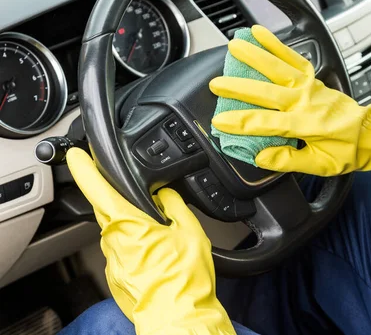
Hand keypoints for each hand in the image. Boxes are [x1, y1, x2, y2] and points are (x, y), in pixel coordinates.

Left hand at [66, 148, 234, 334]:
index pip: (99, 190)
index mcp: (129, 225)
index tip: (76, 156)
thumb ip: (175, 206)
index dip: (86, 170)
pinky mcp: (116, 276)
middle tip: (151, 208)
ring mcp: (112, 261)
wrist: (179, 317)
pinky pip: (123, 252)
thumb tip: (166, 194)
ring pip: (118, 232)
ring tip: (164, 241)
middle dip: (125, 202)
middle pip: (109, 210)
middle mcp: (113, 242)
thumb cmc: (185, 280)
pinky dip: (138, 249)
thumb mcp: (191, 232)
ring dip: (135, 228)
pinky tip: (159, 259)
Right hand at [210, 25, 370, 181]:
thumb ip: (288, 160)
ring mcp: (309, 86)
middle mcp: (306, 102)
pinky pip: (292, 57)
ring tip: (233, 45)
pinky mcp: (311, 78)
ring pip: (278, 67)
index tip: (220, 121)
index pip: (268, 124)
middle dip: (239, 87)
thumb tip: (261, 156)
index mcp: (307, 125)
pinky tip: (260, 33)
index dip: (242, 123)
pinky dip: (276, 44)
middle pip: (268, 92)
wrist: (369, 132)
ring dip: (255, 55)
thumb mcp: (319, 166)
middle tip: (216, 83)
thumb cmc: (345, 150)